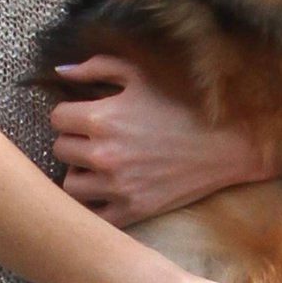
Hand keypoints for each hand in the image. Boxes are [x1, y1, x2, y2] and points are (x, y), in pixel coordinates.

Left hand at [50, 54, 268, 226]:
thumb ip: (95, 67)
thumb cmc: (181, 103)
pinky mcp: (132, 210)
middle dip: (74, 140)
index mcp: (102, 117)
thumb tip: (59, 71)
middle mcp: (103, 154)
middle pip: (60, 149)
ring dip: (80, 172)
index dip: (70, 114)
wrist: (224, 143)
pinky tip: (107, 190)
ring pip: (70, 184)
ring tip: (98, 164)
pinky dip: (95, 203)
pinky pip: (92, 215)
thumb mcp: (139, 75)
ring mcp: (117, 186)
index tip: (85, 115)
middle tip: (93, 138)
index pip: (57, 118)